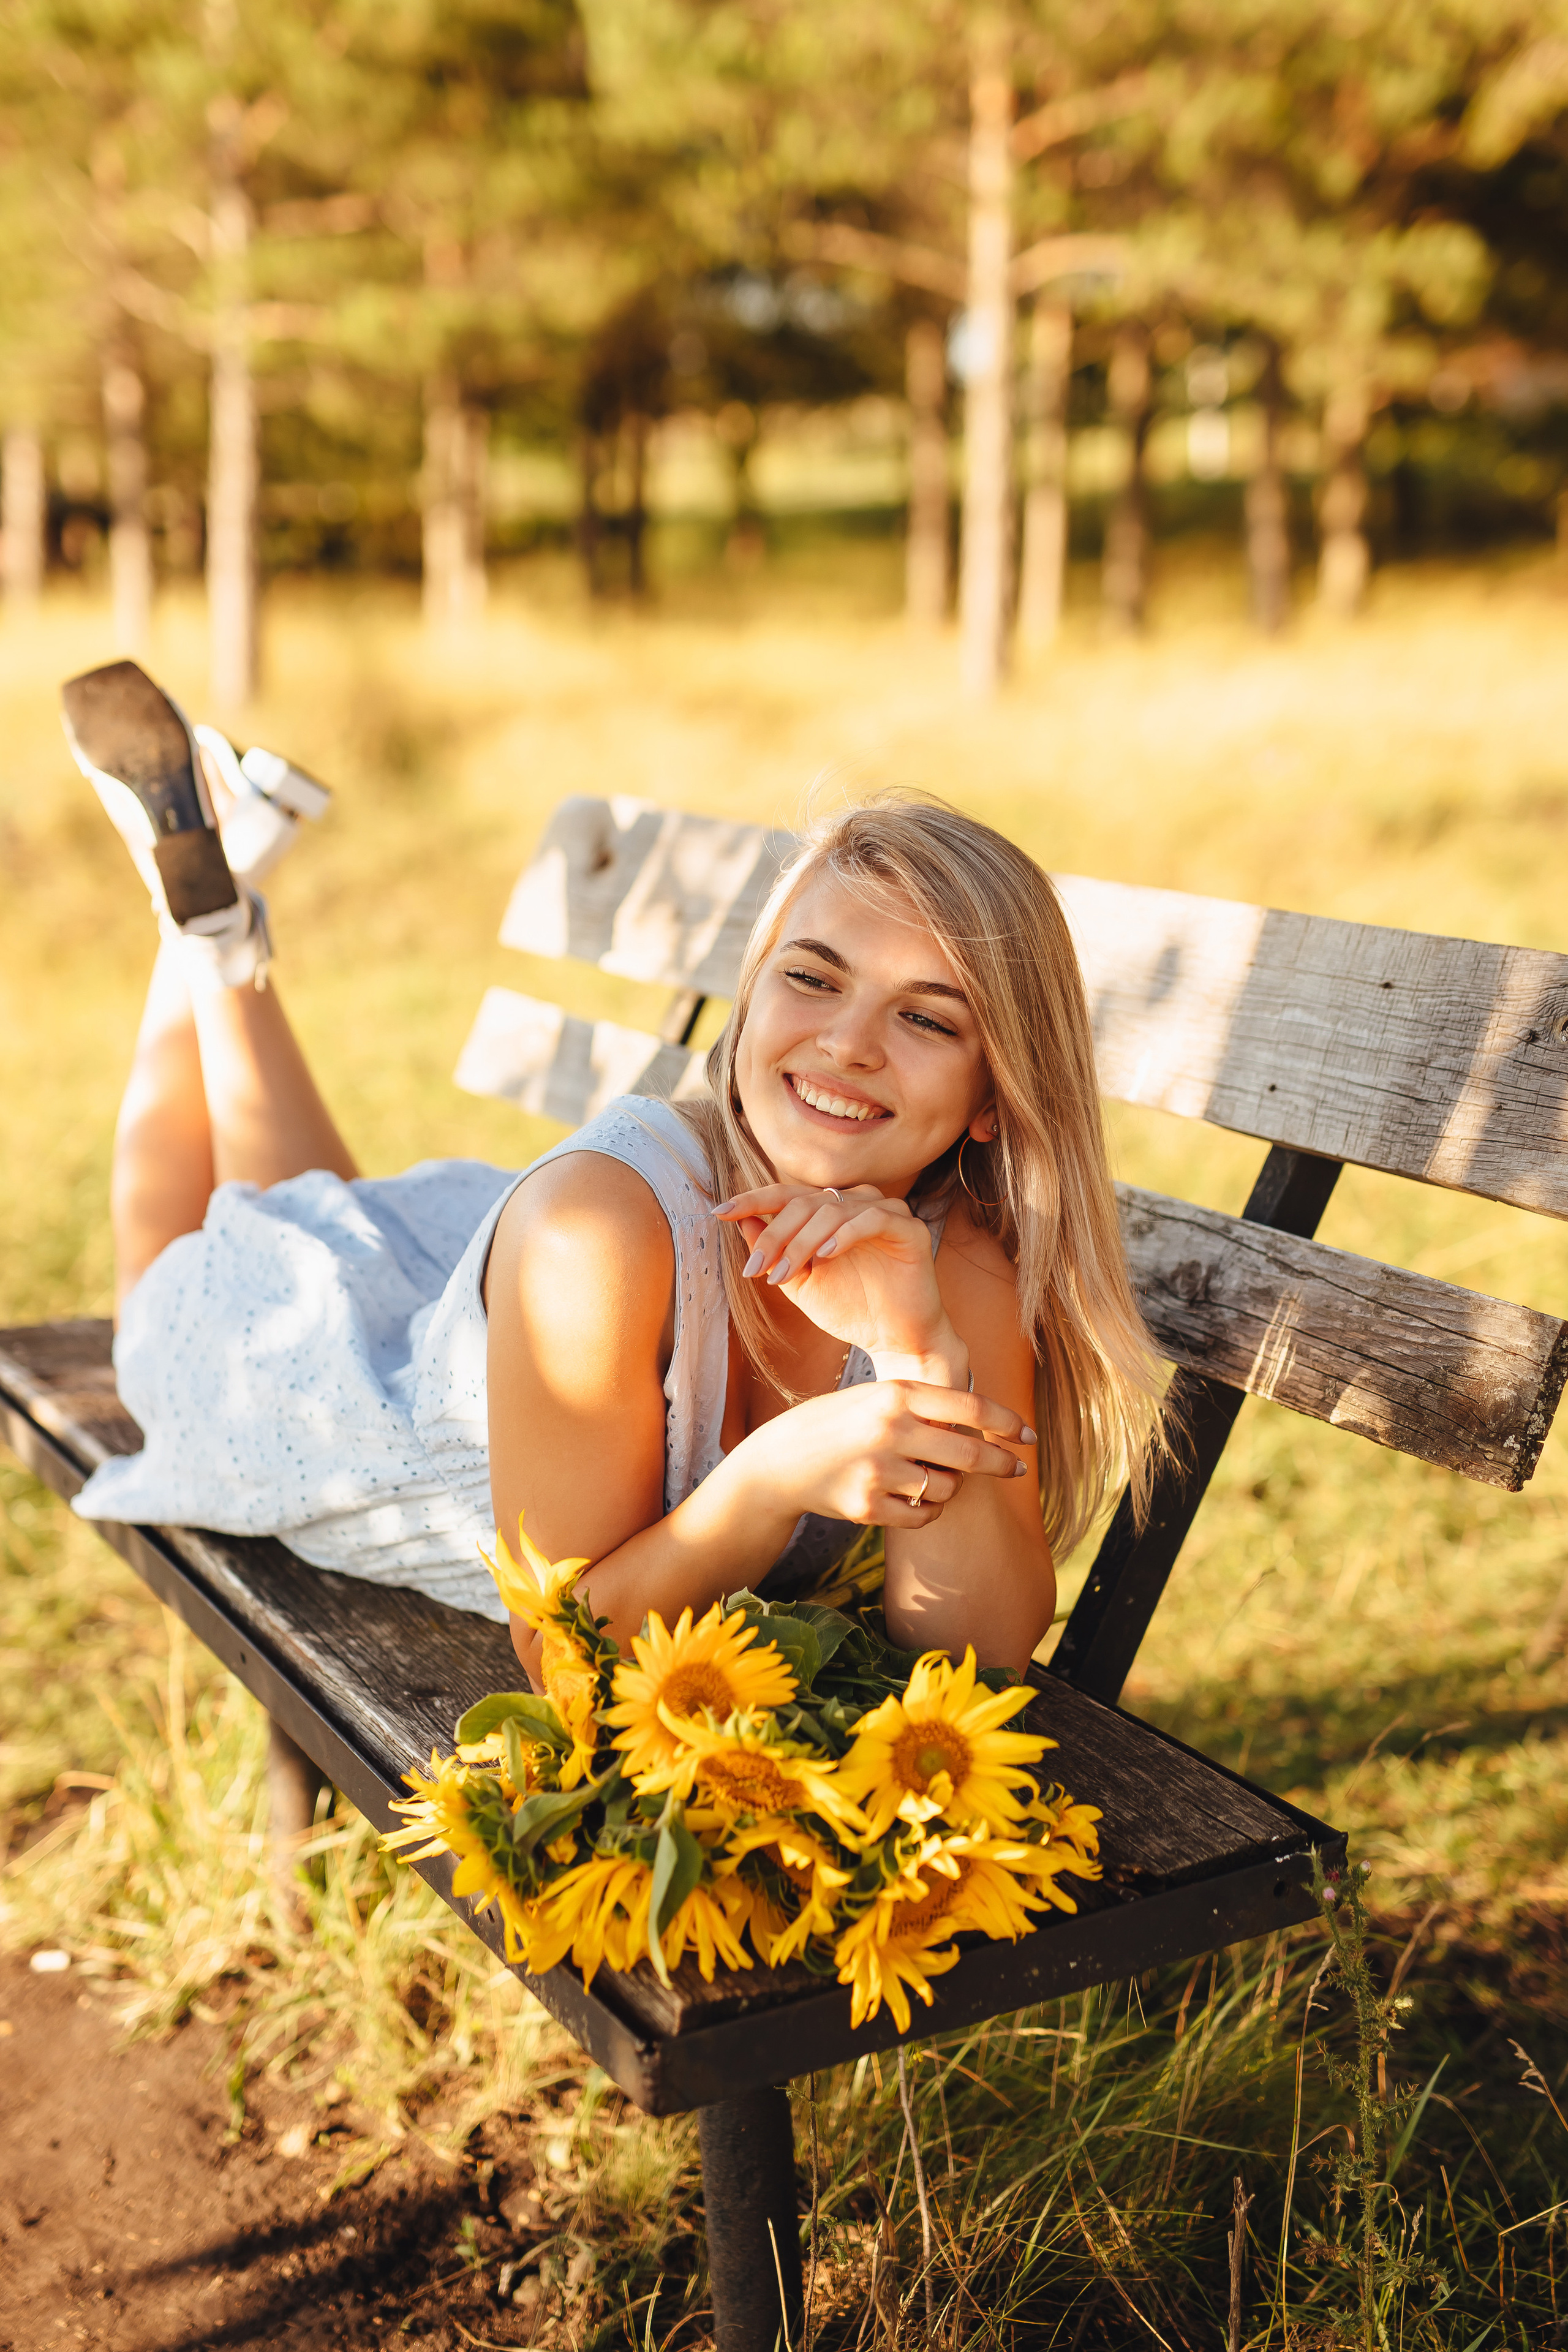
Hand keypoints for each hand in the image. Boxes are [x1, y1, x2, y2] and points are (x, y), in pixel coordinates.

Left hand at [716, 1183, 962, 1373]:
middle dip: (775, 1234)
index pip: (787, 1195)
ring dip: (803, 1241)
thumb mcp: (800, 1283)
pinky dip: (845, 1234)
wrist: (894, 1340)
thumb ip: (774, 1252)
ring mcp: (886, 1213)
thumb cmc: (850, 1309)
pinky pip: (873, 1218)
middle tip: (757, 1267)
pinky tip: (826, 1255)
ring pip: (833, 1209)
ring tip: (786, 1273)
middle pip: (805, 1202)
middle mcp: (856, 1204)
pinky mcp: (909, 1230)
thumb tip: (741, 1220)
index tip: (719, 1212)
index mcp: (830, 1212)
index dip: (753, 1200)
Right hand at [732, 1376, 1033, 1530]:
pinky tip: (910, 1497)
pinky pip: (924, 1515)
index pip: (970, 1407)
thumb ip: (921, 1405)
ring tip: (929, 1478)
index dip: (1007, 1423)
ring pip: (948, 1488)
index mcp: (896, 1394)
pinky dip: (927, 1510)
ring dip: (950, 1487)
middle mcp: (890, 1430)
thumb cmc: (835, 1424)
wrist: (778, 1462)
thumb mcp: (875, 1397)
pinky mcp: (868, 1506)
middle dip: (1000, 1463)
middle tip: (1015, 1469)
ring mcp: (878, 1470)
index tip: (1027, 1435)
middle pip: (970, 1453)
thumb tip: (981, 1424)